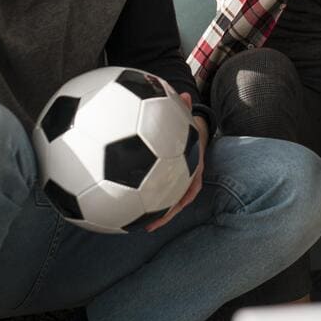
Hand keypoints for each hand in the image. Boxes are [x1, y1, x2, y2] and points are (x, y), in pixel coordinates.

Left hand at [144, 92, 206, 231]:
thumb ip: (182, 108)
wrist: (193, 134)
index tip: (176, 205)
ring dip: (155, 216)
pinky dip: (145, 205)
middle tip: (150, 226)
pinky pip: (158, 196)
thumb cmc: (186, 127)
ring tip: (136, 226)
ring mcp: (178, 182)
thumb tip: (182, 94)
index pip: (193, 184)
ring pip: (169, 203)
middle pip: (179, 202)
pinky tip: (126, 210)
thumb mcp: (186, 118)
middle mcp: (187, 178)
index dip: (184, 196)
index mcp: (194, 165)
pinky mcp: (167, 184)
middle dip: (166, 215)